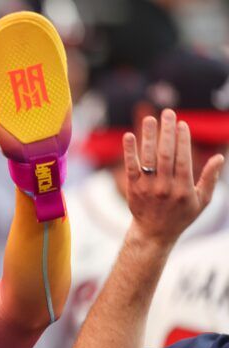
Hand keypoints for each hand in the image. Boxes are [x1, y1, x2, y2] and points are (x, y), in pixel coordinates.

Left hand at [122, 109, 224, 246]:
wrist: (154, 233)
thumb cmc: (181, 215)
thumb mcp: (201, 201)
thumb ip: (209, 179)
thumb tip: (220, 157)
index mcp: (184, 190)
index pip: (183, 160)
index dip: (183, 141)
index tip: (182, 124)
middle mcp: (165, 188)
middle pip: (166, 156)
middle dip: (167, 133)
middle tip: (168, 113)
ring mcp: (148, 188)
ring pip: (148, 159)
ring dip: (148, 137)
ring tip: (150, 119)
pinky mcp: (133, 189)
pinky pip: (131, 168)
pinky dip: (129, 152)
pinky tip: (129, 136)